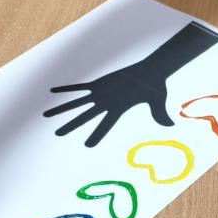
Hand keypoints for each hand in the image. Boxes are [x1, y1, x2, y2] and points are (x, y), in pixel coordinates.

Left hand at [44, 21, 217, 145]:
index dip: (97, 134)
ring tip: (47, 115)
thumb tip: (171, 125)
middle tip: (57, 134)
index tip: (87, 146)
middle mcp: (105, 103)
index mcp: (117, 109)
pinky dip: (67, 89)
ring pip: (77, 102)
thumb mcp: (157, 101)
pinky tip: (54, 92)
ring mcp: (100, 93)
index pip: (105, 124)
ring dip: (62, 108)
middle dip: (70, 125)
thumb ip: (160, 114)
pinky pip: (79, 87)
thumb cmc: (154, 87)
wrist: (149, 71)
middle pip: (84, 116)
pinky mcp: (98, 83)